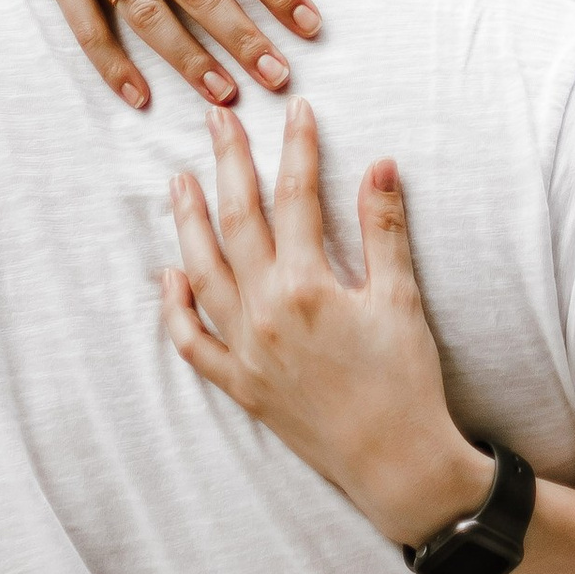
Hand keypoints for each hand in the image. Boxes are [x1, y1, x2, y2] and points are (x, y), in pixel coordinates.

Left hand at [161, 102, 488, 549]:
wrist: (395, 464)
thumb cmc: (405, 381)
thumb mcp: (401, 298)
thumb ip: (385, 228)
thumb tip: (382, 163)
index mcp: (306, 285)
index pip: (295, 197)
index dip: (296, 147)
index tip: (296, 110)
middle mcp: (264, 313)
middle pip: (237, 221)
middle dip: (227, 163)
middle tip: (217, 118)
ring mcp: (245, 350)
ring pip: (202, 272)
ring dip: (188, 222)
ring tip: (180, 182)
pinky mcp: (240, 384)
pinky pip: (193, 342)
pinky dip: (175, 307)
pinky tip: (170, 275)